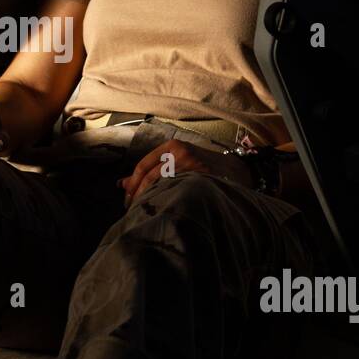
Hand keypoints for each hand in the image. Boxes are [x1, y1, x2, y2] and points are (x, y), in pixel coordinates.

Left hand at [117, 139, 250, 208]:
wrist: (237, 170)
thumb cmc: (204, 166)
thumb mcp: (178, 160)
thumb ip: (153, 169)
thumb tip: (121, 184)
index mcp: (172, 146)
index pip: (143, 166)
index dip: (132, 184)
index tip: (126, 198)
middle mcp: (180, 153)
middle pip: (149, 176)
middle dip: (138, 195)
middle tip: (132, 210)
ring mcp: (191, 165)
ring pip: (161, 185)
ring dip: (150, 200)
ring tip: (144, 213)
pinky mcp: (201, 179)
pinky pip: (177, 192)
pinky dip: (167, 202)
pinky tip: (163, 210)